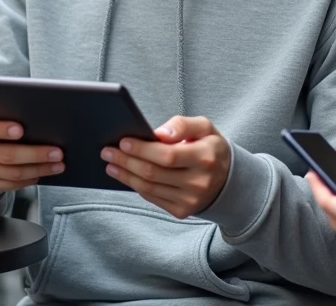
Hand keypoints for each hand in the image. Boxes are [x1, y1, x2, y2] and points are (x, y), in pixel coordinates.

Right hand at [0, 108, 63, 193]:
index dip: (2, 129)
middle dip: (35, 154)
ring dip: (38, 170)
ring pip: (11, 173)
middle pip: (5, 154)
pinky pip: (9, 185)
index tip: (21, 129)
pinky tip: (42, 174)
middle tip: (58, 152)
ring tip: (58, 165)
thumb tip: (44, 116)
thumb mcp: (0, 111)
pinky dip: (28, 180)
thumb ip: (13, 111)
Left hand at [101, 115, 230, 218]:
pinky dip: (135, 186)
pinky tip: (125, 175)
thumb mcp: (205, 127)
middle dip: (126, 161)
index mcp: (205, 156)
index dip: (142, 149)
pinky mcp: (182, 211)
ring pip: (149, 188)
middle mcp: (199, 181)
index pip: (168, 155)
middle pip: (154, 173)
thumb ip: (183, 125)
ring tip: (111, 163)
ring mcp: (190, 200)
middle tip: (107, 151)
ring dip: (126, 175)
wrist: (228, 180)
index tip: (123, 141)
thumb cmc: (210, 148)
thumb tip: (159, 133)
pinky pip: (152, 198)